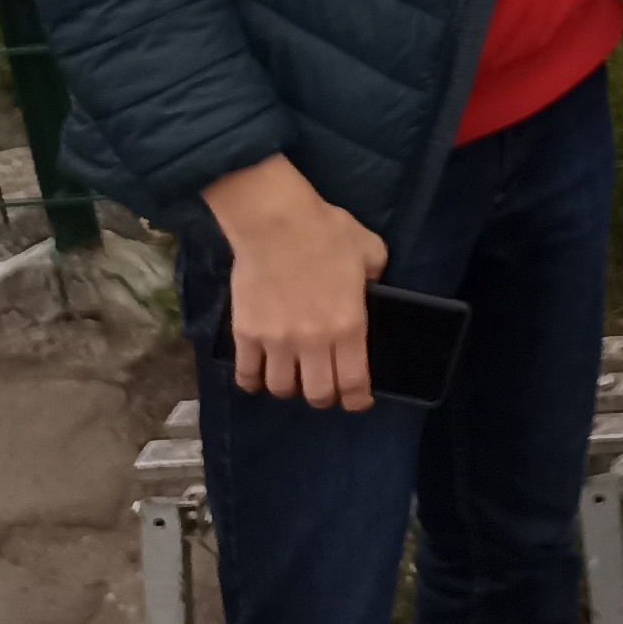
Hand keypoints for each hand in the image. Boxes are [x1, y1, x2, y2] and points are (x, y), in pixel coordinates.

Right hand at [200, 154, 389, 409]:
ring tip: (293, 377)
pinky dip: (253, 382)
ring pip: (281, 388)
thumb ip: (376, 279)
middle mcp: (312, 342)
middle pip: (317, 394)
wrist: (275, 222)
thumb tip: (372, 293)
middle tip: (325, 387)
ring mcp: (276, 341)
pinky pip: (247, 375)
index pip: (354, 382)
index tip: (357, 401)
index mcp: (348, 326)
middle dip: (325, 397)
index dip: (357, 400)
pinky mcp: (246, 334)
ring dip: (290, 388)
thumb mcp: (370, 252)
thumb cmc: (326, 232)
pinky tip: (260, 375)